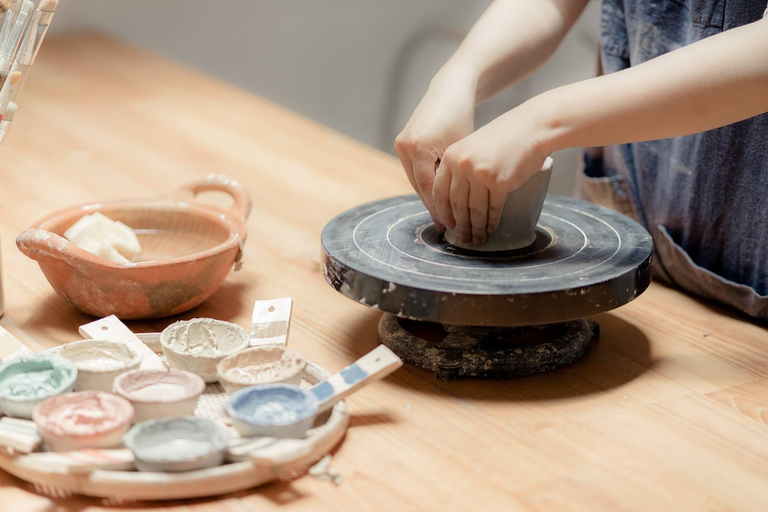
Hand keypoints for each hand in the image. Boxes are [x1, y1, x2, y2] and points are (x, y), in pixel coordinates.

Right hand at [395, 73, 475, 230]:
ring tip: (442, 215)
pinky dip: (425, 183)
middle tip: (447, 226)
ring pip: (415, 180)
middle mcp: (406, 147)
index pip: (430, 188)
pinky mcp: (402, 142)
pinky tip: (436, 196)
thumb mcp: (461, 148)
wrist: (450, 90)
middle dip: (434, 207)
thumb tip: (458, 205)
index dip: (441, 208)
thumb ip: (454, 175)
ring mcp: (401, 144)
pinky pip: (414, 170)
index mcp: (420, 148)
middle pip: (419, 187)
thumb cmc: (462, 117)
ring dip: (428, 197)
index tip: (451, 224)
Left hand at [432, 106, 548, 244]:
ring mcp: (479, 174)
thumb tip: (452, 200)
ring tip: (476, 240)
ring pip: (474, 210)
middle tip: (461, 238)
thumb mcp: (471, 147)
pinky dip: (491, 222)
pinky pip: (492, 208)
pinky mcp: (499, 182)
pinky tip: (491, 229)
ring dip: (475, 228)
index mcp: (451, 157)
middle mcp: (462, 166)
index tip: (447, 225)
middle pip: (456, 204)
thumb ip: (458, 168)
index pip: (439, 192)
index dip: (442, 212)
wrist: (529, 128)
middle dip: (459, 225)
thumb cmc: (502, 138)